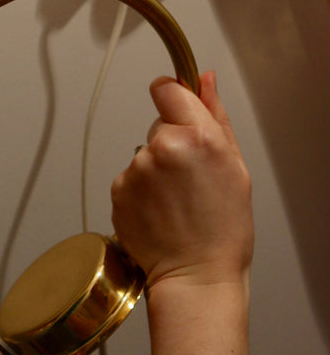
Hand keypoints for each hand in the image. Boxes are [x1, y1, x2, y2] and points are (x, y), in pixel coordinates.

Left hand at [110, 72, 253, 292]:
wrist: (196, 276)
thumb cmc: (223, 228)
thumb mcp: (235, 166)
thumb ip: (216, 115)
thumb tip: (204, 78)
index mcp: (198, 136)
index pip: (167, 88)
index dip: (172, 96)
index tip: (176, 108)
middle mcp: (163, 148)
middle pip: (158, 124)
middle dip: (172, 142)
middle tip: (191, 178)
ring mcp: (137, 170)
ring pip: (145, 153)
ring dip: (156, 169)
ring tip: (177, 201)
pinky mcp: (118, 189)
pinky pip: (131, 177)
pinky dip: (142, 190)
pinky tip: (161, 211)